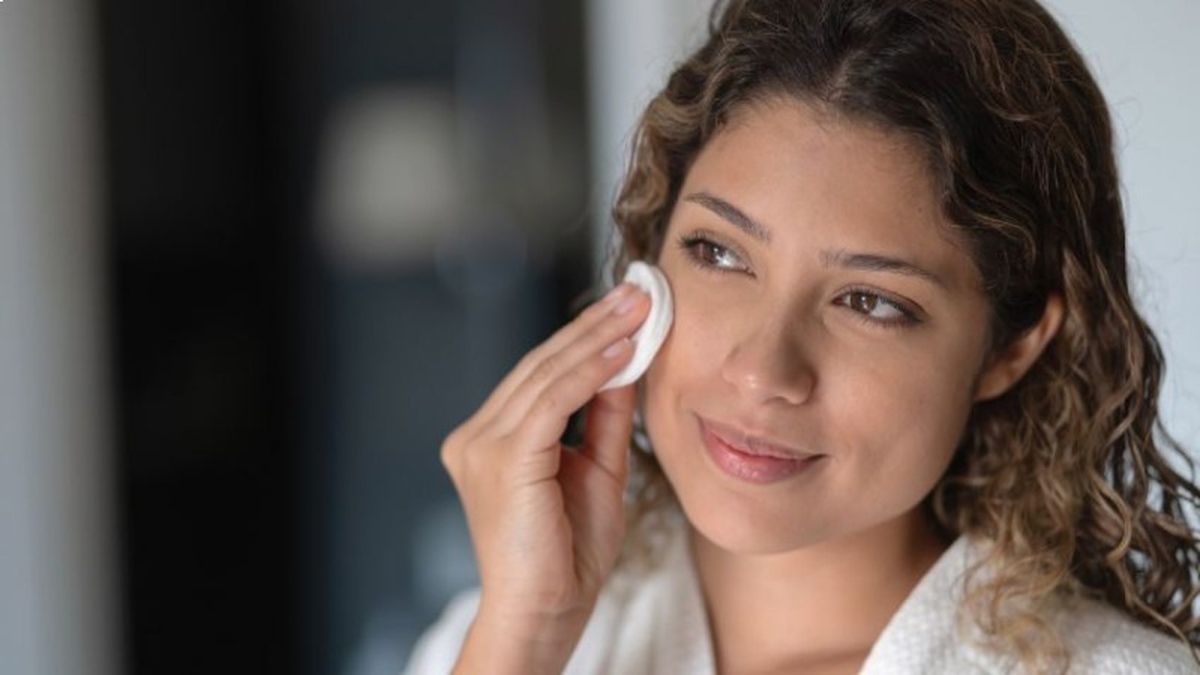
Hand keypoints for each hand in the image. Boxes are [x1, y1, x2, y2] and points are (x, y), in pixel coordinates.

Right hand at [440, 282, 650, 647]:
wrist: (544, 615)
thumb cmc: (567, 558)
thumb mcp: (597, 472)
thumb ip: (604, 420)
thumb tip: (627, 365)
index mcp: (492, 440)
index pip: (543, 374)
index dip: (587, 337)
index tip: (630, 308)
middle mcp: (477, 436)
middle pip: (542, 364)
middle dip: (596, 324)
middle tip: (640, 291)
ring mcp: (482, 445)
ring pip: (547, 374)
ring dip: (599, 338)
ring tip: (641, 309)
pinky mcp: (501, 458)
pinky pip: (552, 400)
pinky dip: (590, 371)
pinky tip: (623, 350)